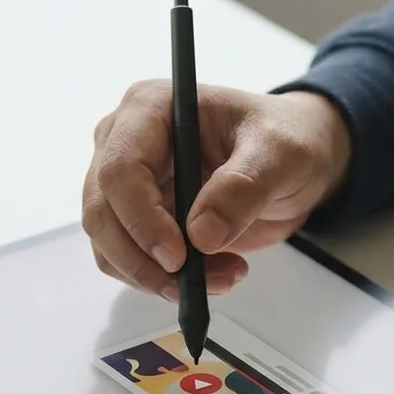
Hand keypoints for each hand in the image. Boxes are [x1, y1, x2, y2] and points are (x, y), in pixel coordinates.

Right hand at [83, 81, 350, 298]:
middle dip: (144, 260)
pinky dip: (162, 280)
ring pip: (109, 245)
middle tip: (196, 284)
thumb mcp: (281, 153)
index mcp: (150, 109)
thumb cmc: (285, 138)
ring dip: (156, 277)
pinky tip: (213, 274)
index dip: (142, 219)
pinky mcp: (135, 219)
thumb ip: (244, 187)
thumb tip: (201, 234)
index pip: (120, 169)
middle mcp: (123, 142)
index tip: (178, 258)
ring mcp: (125, 184)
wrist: (290, 161)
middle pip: (103, 213)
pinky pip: (128, 261)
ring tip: (222, 276)